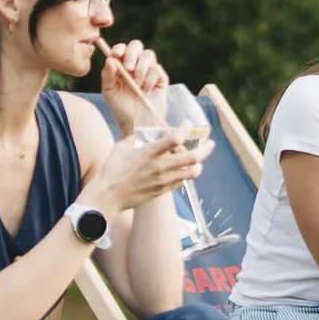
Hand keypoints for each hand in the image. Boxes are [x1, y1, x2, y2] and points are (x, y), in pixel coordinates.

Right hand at [83, 130, 209, 214]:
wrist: (108, 196)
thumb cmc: (112, 170)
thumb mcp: (122, 146)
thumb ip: (137, 138)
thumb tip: (146, 133)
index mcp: (149, 153)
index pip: (175, 138)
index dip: (185, 129)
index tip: (189, 124)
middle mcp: (160, 166)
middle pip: (192, 158)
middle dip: (205, 149)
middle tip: (210, 144)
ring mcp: (163, 180)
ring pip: (191, 173)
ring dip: (199, 165)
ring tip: (200, 160)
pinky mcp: (162, 191)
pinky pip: (181, 182)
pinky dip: (185, 175)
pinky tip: (184, 171)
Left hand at [99, 38, 169, 125]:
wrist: (136, 125)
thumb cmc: (120, 109)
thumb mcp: (109, 92)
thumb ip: (107, 75)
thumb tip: (110, 59)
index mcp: (121, 66)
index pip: (121, 49)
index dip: (119, 48)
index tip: (115, 55)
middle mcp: (136, 65)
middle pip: (137, 46)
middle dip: (132, 54)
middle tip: (128, 68)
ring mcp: (149, 71)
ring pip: (148, 55)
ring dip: (141, 68)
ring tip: (137, 84)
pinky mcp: (161, 78)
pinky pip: (157, 69)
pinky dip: (150, 78)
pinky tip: (146, 90)